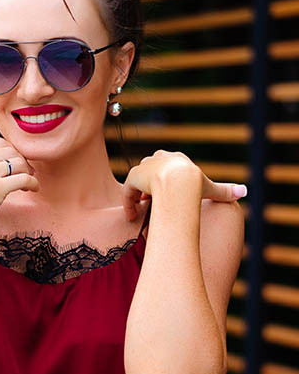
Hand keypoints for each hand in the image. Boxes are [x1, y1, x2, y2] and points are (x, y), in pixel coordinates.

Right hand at [0, 137, 38, 241]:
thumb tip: (8, 160)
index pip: (0, 143)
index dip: (13, 152)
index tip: (17, 165)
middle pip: (12, 151)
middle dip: (23, 162)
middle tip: (27, 174)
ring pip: (20, 163)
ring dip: (28, 173)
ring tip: (28, 185)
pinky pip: (24, 179)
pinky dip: (33, 183)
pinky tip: (33, 189)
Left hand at [122, 150, 247, 218]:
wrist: (178, 184)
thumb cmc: (196, 186)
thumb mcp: (211, 189)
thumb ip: (225, 191)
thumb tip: (244, 192)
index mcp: (176, 158)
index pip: (167, 167)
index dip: (165, 181)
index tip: (165, 195)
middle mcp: (159, 157)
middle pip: (150, 170)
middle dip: (150, 186)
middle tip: (151, 202)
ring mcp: (145, 166)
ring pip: (138, 180)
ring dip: (138, 194)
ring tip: (140, 211)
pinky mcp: (134, 176)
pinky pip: (128, 190)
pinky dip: (128, 203)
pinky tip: (132, 216)